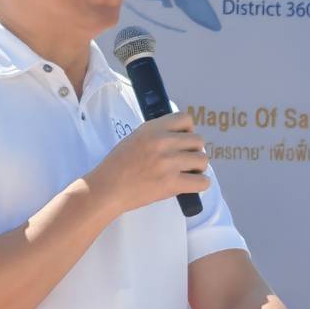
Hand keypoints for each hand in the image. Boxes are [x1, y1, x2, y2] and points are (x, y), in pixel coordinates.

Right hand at [87, 112, 209, 215]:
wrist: (107, 189)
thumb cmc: (117, 166)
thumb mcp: (135, 138)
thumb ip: (157, 134)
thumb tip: (180, 137)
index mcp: (152, 129)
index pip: (185, 119)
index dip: (188, 131)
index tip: (181, 141)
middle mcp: (162, 142)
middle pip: (198, 140)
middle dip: (194, 151)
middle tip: (184, 161)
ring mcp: (168, 163)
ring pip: (202, 160)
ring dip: (197, 168)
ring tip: (186, 173)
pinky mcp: (171, 184)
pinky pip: (202, 182)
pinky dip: (199, 184)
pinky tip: (190, 185)